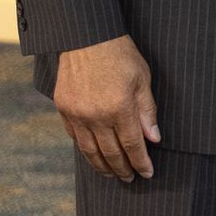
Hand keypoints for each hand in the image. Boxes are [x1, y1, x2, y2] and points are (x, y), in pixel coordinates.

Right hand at [54, 35, 158, 180]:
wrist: (86, 38)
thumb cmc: (121, 55)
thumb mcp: (142, 79)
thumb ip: (147, 111)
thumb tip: (153, 139)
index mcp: (119, 108)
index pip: (133, 144)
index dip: (141, 161)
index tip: (148, 172)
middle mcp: (95, 115)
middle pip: (111, 152)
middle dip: (123, 168)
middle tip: (130, 178)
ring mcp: (76, 114)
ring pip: (90, 150)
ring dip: (102, 165)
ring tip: (112, 174)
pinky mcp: (63, 109)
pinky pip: (75, 137)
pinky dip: (85, 149)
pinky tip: (93, 155)